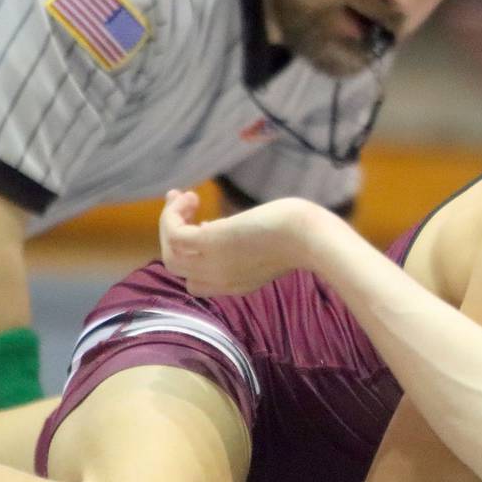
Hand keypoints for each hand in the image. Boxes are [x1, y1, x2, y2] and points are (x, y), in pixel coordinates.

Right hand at [160, 189, 322, 295]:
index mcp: (236, 284)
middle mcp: (220, 280)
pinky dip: (173, 214)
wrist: (313, 238)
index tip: (202, 225)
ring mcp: (213, 266)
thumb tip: (217, 226)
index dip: (193, 254)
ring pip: (169, 255)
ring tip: (185, 197)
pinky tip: (190, 196)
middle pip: (176, 267)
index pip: (196, 281)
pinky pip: (173, 234)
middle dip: (171, 234)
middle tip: (180, 204)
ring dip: (169, 222)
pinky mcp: (211, 245)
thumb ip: (243, 242)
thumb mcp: (266, 242)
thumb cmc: (303, 234)